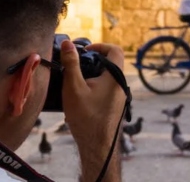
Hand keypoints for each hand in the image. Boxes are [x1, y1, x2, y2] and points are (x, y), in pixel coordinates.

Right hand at [60, 40, 124, 181]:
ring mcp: (119, 96)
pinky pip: (105, 88)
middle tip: (75, 65)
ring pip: (106, 76)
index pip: (114, 50)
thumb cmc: (86, 117)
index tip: (84, 50)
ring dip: (91, 74)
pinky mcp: (114, 105)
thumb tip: (68, 44)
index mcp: (115, 77)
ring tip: (74, 82)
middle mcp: (121, 85)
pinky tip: (79, 97)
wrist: (96, 146)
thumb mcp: (74, 87)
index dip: (100, 45)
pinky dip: (93, 86)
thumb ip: (71, 64)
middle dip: (91, 60)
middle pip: (109, 63)